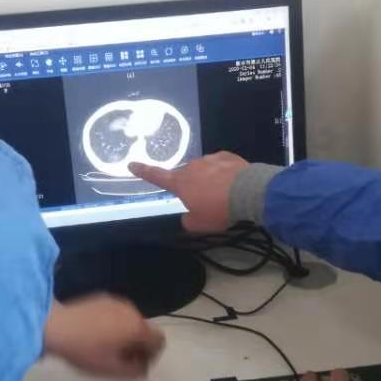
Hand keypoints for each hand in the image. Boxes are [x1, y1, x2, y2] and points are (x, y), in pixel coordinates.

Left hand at [43, 295, 165, 380]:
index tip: (138, 365)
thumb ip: (136, 373)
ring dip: (125, 335)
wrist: (55, 327)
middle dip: (137, 346)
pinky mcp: (101, 298)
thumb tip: (144, 370)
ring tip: (106, 348)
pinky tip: (96, 335)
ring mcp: (116, 302)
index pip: (159, 341)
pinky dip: (113, 325)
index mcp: (138, 328)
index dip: (152, 356)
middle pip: (144, 330)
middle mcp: (131, 311)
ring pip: (129, 321)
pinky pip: (116, 314)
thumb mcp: (112, 370)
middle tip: (121, 360)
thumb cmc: (85, 351)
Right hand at [128, 152, 247, 233]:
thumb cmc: (219, 210)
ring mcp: (210, 159)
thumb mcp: (199, 224)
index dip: (143, 171)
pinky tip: (234, 184)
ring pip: (205, 170)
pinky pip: (221, 165)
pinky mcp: (228, 156)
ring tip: (225, 194)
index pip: (157, 176)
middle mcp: (192, 167)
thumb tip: (188, 215)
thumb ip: (188, 220)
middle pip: (187, 177)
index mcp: (181, 183)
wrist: (249, 192)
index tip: (132, 163)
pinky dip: (225, 174)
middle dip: (194, 186)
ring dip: (211, 180)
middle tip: (208, 201)